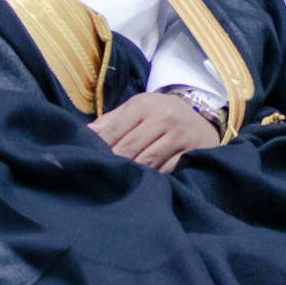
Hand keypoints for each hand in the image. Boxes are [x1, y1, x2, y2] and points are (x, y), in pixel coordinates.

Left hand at [89, 92, 220, 172]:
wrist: (201, 119)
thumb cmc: (160, 113)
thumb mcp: (137, 108)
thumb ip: (111, 120)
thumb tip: (85, 134)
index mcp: (144, 105)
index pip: (113, 132)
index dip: (99, 148)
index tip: (91, 158)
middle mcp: (163, 118)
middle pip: (128, 149)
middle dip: (114, 162)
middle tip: (104, 170)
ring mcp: (178, 137)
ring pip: (145, 162)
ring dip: (131, 171)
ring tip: (121, 176)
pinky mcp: (189, 153)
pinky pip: (163, 171)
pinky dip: (151, 177)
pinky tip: (144, 179)